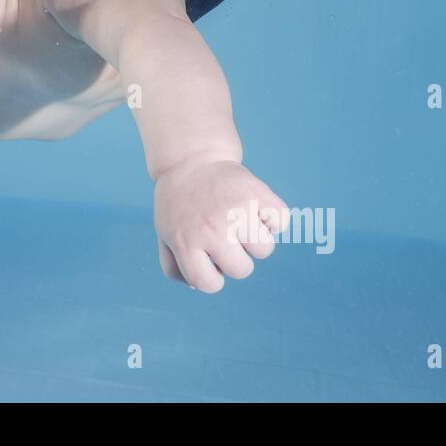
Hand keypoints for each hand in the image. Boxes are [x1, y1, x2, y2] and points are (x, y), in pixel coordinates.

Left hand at [153, 157, 288, 292]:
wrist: (191, 159)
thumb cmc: (179, 204)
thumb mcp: (164, 233)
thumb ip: (174, 268)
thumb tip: (198, 285)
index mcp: (186, 241)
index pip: (209, 284)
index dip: (213, 278)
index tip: (210, 262)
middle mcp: (212, 228)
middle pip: (242, 270)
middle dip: (236, 259)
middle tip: (226, 237)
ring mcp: (236, 210)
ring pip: (265, 249)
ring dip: (256, 240)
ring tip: (240, 221)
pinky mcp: (256, 192)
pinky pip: (280, 222)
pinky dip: (273, 218)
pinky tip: (254, 208)